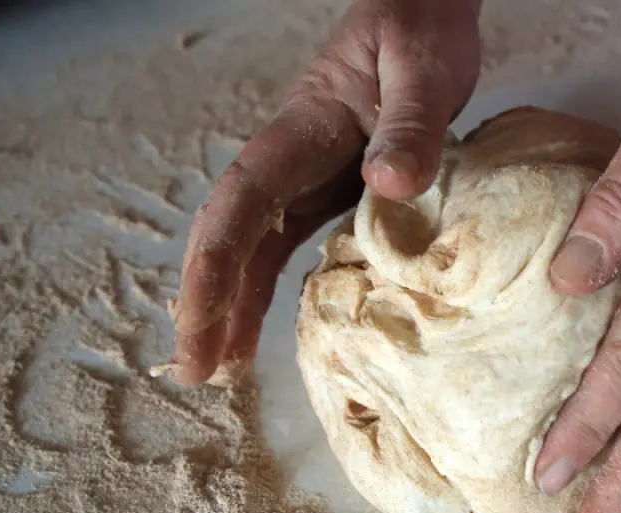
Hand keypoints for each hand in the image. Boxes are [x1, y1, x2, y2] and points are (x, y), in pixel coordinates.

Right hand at [172, 0, 481, 382]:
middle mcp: (290, 161)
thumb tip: (385, 184)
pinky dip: (265, 291)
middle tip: (197, 369)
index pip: (242, 202)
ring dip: (229, 306)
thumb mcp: (422, 68)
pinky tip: (259, 332)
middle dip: (206, 301)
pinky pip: (285, 247)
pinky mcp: (329, 192)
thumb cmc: (420, 30)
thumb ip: (409, 123)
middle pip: (230, 235)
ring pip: (251, 248)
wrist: (424, 11)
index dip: (215, 263)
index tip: (200, 317)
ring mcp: (305, 179)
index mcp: (300, 131)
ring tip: (217, 369)